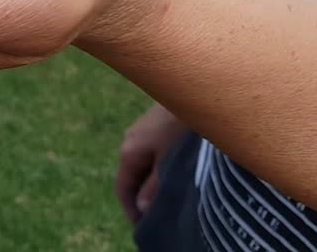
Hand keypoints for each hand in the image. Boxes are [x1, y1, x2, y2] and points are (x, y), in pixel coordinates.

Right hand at [115, 103, 188, 224]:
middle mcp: (130, 140)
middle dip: (141, 197)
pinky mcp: (153, 125)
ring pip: (142, 165)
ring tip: (166, 198)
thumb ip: (156, 186)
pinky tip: (172, 173)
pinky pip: (150, 154)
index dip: (130, 209)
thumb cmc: (181, 126)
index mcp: (129, 151)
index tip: (142, 227)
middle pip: (131, 177)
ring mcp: (140, 131)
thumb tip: (143, 208)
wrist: (195, 91)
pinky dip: (156, 169)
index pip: (122, 187)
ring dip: (150, 183)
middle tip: (156, 216)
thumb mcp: (170, 161)